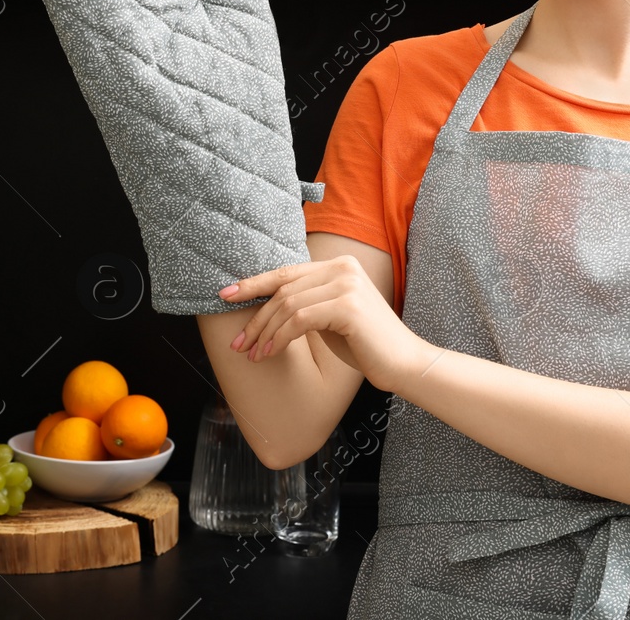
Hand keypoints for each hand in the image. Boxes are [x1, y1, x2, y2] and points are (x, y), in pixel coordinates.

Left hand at [218, 255, 436, 393]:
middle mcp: (343, 268)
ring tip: (252, 354)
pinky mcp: (348, 305)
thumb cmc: (364, 345)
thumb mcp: (329, 317)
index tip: (225, 295)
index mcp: (338, 265)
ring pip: (288, 305)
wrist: (404, 363)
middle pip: (283, 289)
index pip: (286, 272)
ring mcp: (347, 284)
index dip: (253, 283)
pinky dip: (280, 337)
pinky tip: (270, 353)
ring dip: (264, 332)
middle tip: (237, 342)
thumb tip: (265, 308)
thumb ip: (305, 304)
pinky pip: (300, 320)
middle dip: (255, 317)